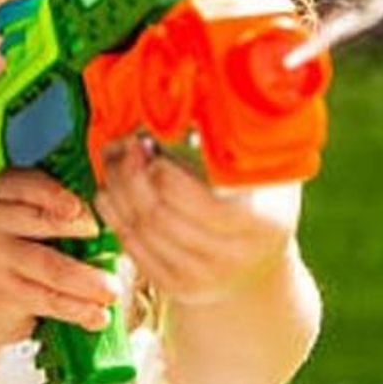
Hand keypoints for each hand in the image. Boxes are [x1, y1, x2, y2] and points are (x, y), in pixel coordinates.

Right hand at [0, 169, 122, 349]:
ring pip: (50, 266)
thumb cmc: (4, 255)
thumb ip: (51, 209)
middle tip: (114, 241)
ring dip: (88, 280)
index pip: (21, 182)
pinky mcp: (1, 294)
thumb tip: (111, 210)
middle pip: (41, 220)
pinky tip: (97, 315)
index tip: (78, 204)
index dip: (52, 191)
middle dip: (82, 229)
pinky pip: (48, 299)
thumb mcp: (16, 221)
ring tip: (112, 288)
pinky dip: (78, 310)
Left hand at [93, 134, 301, 307]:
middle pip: (164, 218)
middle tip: (124, 143)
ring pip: (143, 232)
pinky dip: (116, 218)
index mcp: (262, 225)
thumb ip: (248, 144)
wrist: (259, 269)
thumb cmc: (263, 202)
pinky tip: (112, 190)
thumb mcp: (270, 173)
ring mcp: (202, 278)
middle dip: (134, 177)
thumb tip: (214, 96)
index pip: (205, 207)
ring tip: (115, 159)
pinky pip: (134, 249)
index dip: (169, 176)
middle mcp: (232, 257)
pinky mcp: (176, 287)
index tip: (151, 143)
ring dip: (120, 192)